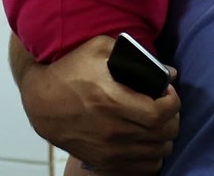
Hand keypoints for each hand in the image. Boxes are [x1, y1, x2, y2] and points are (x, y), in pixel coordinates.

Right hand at [13, 35, 179, 174]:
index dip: (172, 103)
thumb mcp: (98, 49)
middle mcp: (111, 129)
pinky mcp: (102, 160)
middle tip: (166, 106)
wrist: (41, 101)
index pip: (159, 113)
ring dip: (163, 137)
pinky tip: (146, 140)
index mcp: (111, 100)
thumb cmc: (70, 70)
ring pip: (156, 153)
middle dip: (172, 119)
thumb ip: (136, 56)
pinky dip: (152, 156)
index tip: (168, 93)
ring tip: (157, 122)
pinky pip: (143, 168)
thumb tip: (169, 72)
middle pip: (162, 135)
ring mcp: (107, 149)